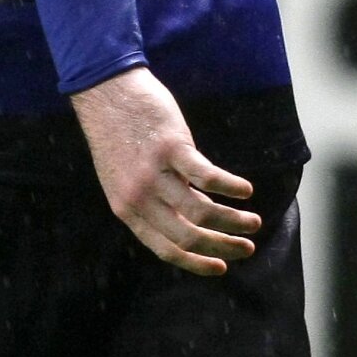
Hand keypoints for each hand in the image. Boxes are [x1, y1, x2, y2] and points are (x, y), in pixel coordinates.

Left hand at [70, 66, 260, 276]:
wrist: (104, 90)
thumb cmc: (117, 133)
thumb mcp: (120, 178)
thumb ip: (148, 202)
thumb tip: (184, 222)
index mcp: (126, 208)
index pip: (165, 249)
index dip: (197, 263)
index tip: (221, 267)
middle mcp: (138, 196)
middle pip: (188, 236)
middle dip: (223, 247)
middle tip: (247, 247)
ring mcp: (154, 173)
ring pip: (202, 212)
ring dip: (234, 220)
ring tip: (253, 220)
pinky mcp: (171, 147)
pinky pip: (208, 177)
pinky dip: (231, 187)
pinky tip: (245, 190)